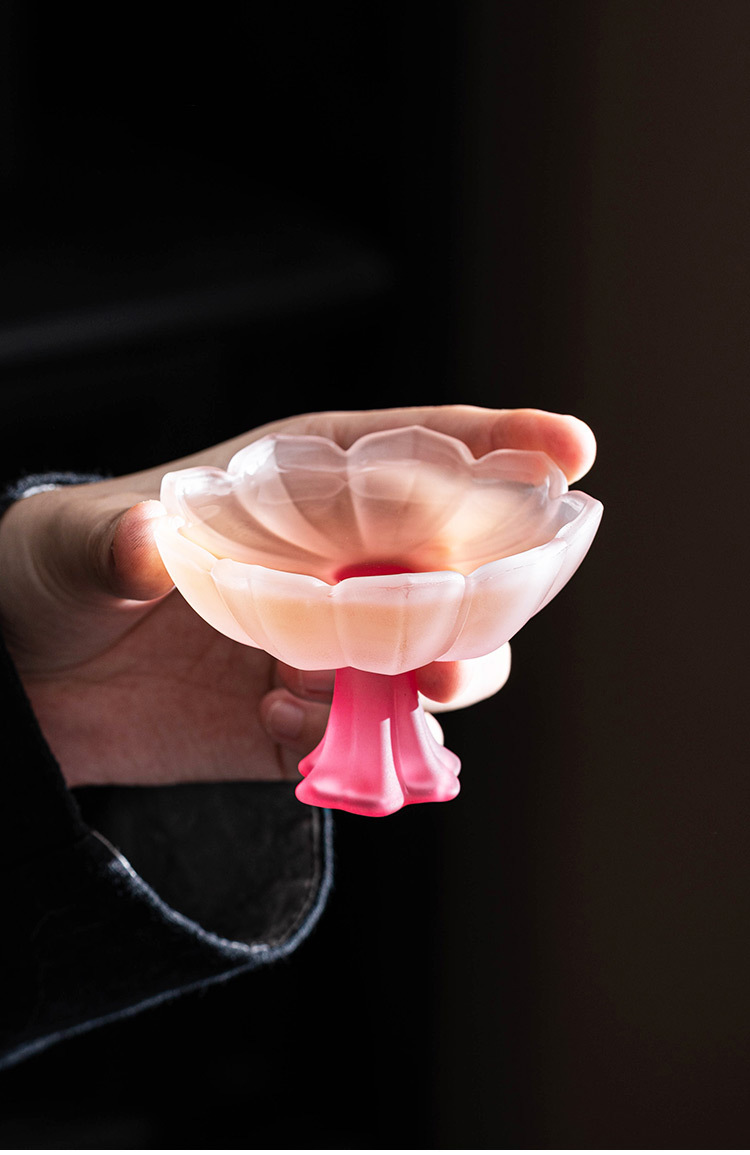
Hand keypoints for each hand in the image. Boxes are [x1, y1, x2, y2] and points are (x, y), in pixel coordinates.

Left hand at [0, 405, 595, 787]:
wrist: (24, 681)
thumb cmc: (55, 568)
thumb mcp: (74, 540)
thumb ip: (116, 541)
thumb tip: (148, 546)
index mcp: (301, 486)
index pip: (417, 452)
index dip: (501, 447)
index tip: (571, 451)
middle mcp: (334, 564)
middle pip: (455, 565)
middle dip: (492, 589)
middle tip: (469, 625)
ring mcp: (327, 646)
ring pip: (434, 658)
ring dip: (447, 675)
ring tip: (417, 688)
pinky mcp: (301, 722)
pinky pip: (371, 741)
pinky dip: (365, 748)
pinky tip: (295, 736)